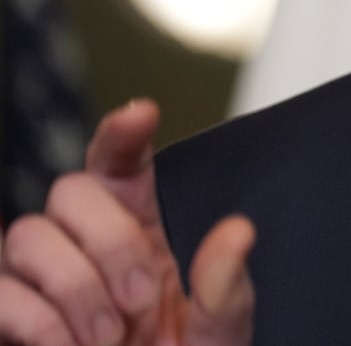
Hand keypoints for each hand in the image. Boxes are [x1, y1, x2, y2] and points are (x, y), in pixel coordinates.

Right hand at [0, 100, 253, 345]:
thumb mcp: (218, 337)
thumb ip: (226, 290)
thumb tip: (238, 230)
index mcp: (142, 229)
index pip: (122, 163)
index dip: (123, 135)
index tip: (141, 115)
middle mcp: (86, 243)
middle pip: (72, 190)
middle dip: (109, 242)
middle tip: (141, 302)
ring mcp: (40, 278)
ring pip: (30, 234)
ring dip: (75, 287)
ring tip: (109, 338)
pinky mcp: (9, 315)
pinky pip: (1, 289)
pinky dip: (36, 318)